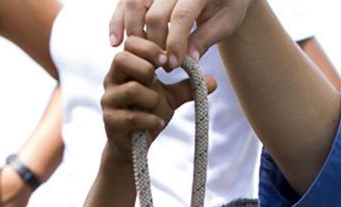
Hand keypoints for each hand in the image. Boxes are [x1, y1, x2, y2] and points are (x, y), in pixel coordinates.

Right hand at [100, 36, 214, 164]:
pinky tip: (157, 123)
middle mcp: (112, 81)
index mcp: (125, 68)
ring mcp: (108, 101)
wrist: (134, 148)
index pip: (130, 44)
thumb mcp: (170, 98)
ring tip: (158, 108)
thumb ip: (187, 87)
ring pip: (132, 89)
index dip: (149, 48)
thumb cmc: (148, 115)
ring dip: (152, 99)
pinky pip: (133, 117)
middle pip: (122, 59)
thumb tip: (214, 82)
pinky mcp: (110, 122)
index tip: (166, 61)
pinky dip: (151, 120)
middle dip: (146, 69)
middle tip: (158, 80)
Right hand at [108, 0, 253, 67]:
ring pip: (134, 4)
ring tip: (139, 55)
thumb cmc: (226, 5)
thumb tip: (187, 60)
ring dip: (133, 33)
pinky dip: (117, 21)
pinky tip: (114, 41)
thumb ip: (204, 40)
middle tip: (161, 65)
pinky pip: (125, 1)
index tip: (173, 65)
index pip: (181, 16)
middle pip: (156, 14)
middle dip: (155, 44)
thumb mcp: (225, 23)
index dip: (175, 43)